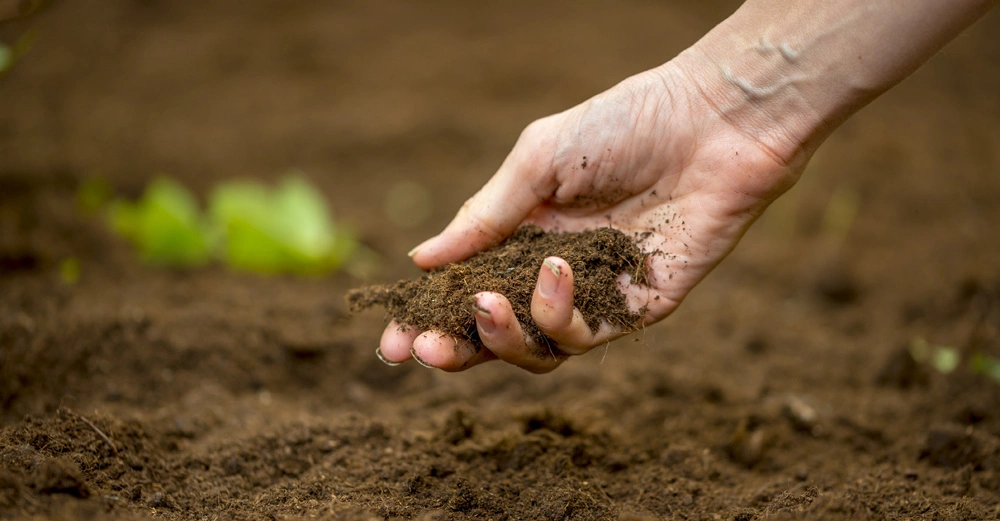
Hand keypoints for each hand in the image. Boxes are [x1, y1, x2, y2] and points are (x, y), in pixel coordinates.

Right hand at [377, 62, 803, 372]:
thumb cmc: (623, 125)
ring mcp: (594, 295)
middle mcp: (552, 272)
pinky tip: (556, 269)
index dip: (428, 317)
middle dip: (455, 349)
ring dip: (502, 336)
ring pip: (535, 350)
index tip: (392, 339)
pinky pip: (584, 336)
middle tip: (425, 350)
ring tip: (489, 300)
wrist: (710, 123)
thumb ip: (483, 216)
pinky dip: (558, 312)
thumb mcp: (537, 162)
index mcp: (521, 235)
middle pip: (494, 334)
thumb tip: (420, 261)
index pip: (464, 289)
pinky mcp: (635, 309)